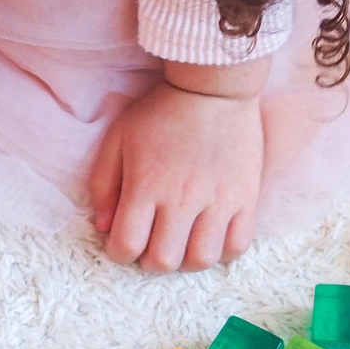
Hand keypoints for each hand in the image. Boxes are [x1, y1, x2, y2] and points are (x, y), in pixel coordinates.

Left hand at [89, 59, 266, 271]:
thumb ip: (103, 184)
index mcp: (146, 185)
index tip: (124, 239)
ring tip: (183, 242)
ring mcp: (218, 201)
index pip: (126, 246)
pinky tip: (212, 236)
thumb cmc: (162, 112)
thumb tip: (104, 226)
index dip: (119, 252)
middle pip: (163, 261)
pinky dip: (223, 251)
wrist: (214, 87)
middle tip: (153, 242)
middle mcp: (182, 199)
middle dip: (151, 260)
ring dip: (187, 260)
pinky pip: (237, 246)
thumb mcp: (119, 138)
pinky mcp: (246, 198)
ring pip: (201, 259)